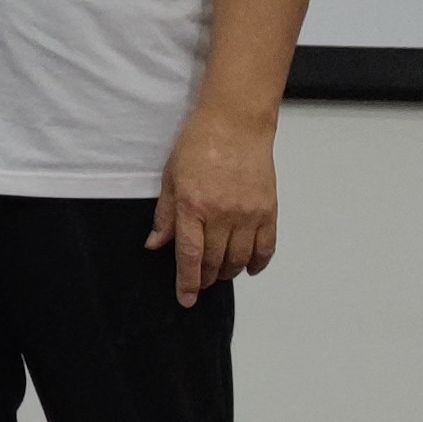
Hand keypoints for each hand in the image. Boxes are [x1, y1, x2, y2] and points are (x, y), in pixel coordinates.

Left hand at [151, 103, 277, 296]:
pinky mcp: (268, 210)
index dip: (187, 282)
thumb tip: (154, 245)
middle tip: (201, 281)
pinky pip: (266, 247)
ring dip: (229, 272)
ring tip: (220, 272)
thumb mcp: (171, 177)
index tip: (186, 299)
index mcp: (193, 206)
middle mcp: (221, 214)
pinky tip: (249, 268)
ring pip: (240, 259)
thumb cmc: (198, 143)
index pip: (189, 255)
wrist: (235, 122)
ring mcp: (248, 214)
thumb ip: (165, 215)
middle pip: (215, 261)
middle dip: (206, 277)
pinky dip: (258, 263)